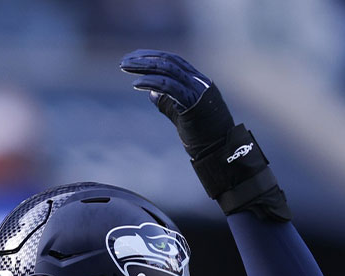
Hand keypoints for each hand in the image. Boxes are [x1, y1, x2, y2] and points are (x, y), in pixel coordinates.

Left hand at [120, 50, 289, 219]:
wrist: (220, 151)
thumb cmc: (204, 137)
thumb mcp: (183, 115)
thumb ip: (169, 102)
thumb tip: (152, 93)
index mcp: (198, 81)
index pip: (173, 60)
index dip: (152, 56)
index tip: (133, 58)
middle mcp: (198, 82)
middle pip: (168, 61)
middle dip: (144, 59)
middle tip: (124, 61)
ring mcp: (197, 90)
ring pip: (167, 69)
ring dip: (143, 67)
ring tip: (124, 68)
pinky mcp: (192, 102)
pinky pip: (169, 87)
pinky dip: (150, 83)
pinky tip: (136, 84)